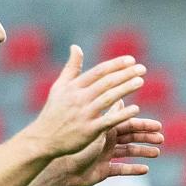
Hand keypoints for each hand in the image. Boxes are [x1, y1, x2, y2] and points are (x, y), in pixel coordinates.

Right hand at [25, 45, 147, 158]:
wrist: (43, 139)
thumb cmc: (54, 111)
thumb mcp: (59, 87)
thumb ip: (71, 68)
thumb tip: (76, 46)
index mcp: (73, 87)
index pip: (98, 72)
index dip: (115, 65)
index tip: (131, 60)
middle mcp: (79, 98)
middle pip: (105, 83)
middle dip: (125, 74)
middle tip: (142, 68)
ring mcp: (84, 114)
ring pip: (108, 98)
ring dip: (125, 88)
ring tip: (140, 81)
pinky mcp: (88, 130)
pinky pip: (108, 120)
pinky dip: (121, 114)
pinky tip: (136, 109)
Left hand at [54, 110, 163, 185]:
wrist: (58, 166)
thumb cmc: (73, 142)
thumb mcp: (94, 125)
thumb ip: (107, 114)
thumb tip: (118, 94)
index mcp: (103, 128)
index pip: (127, 123)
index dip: (142, 124)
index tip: (158, 124)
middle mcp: (105, 141)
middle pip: (130, 137)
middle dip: (146, 136)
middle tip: (162, 137)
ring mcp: (105, 156)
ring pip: (128, 152)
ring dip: (143, 152)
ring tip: (157, 152)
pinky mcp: (103, 171)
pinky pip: (120, 170)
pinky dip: (132, 169)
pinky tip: (145, 169)